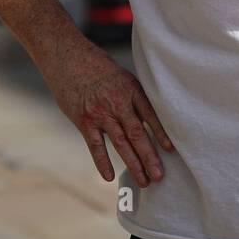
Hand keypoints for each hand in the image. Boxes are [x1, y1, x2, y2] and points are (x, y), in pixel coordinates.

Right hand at [47, 40, 172, 187]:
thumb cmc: (98, 68)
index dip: (161, 133)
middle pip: (137, 134)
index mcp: (131, 90)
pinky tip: (109, 176)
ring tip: (144, 181)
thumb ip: (134, 98)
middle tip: (160, 176)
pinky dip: (102, 161)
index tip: (171, 149)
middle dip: (150, 157)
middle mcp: (118, 102)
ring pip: (120, 143)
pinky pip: (95, 145)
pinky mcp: (84, 120)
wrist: (67, 57)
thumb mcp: (122, 77)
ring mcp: (100, 113)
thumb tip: (150, 120)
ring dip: (133, 164)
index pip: (151, 115)